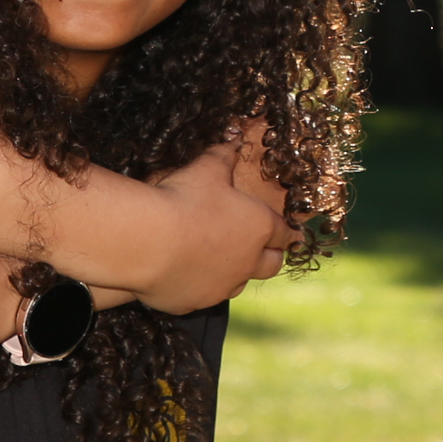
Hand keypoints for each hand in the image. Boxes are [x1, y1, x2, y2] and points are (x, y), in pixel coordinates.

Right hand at [142, 136, 298, 313]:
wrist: (148, 241)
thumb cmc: (183, 199)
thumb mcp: (205, 169)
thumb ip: (222, 155)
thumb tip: (233, 138)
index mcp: (258, 227)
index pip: (284, 233)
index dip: (288, 233)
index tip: (294, 236)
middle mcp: (248, 262)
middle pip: (271, 265)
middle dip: (270, 257)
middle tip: (265, 251)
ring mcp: (222, 287)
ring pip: (239, 284)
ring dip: (236, 274)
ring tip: (222, 263)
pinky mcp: (195, 303)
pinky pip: (203, 297)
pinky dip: (199, 287)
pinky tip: (185, 277)